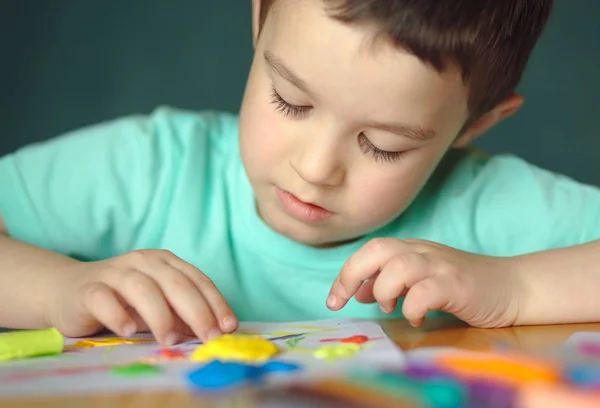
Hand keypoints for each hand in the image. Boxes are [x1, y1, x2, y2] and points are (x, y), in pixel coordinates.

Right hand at [48, 249, 237, 344]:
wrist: (68, 290)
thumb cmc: (122, 299)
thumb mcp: (158, 304)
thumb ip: (182, 314)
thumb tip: (212, 331)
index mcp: (165, 262)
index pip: (197, 279)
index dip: (215, 303)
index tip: (228, 327)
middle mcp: (142, 261)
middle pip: (175, 283)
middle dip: (197, 311)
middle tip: (209, 337)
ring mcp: (114, 272)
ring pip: (142, 288)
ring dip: (161, 316)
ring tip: (171, 340)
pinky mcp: (88, 289)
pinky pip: (104, 299)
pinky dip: (119, 315)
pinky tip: (130, 331)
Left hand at [326, 238, 519, 327]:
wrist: (512, 286)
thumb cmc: (462, 285)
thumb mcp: (420, 279)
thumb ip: (390, 281)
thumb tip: (357, 291)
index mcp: (411, 249)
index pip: (370, 250)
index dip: (346, 273)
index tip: (333, 299)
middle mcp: (423, 252)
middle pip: (378, 249)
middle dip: (352, 274)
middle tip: (345, 301)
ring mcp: (441, 266)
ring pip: (398, 266)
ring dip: (385, 290)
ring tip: (391, 308)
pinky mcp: (458, 284)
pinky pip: (425, 291)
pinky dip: (413, 307)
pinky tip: (417, 318)